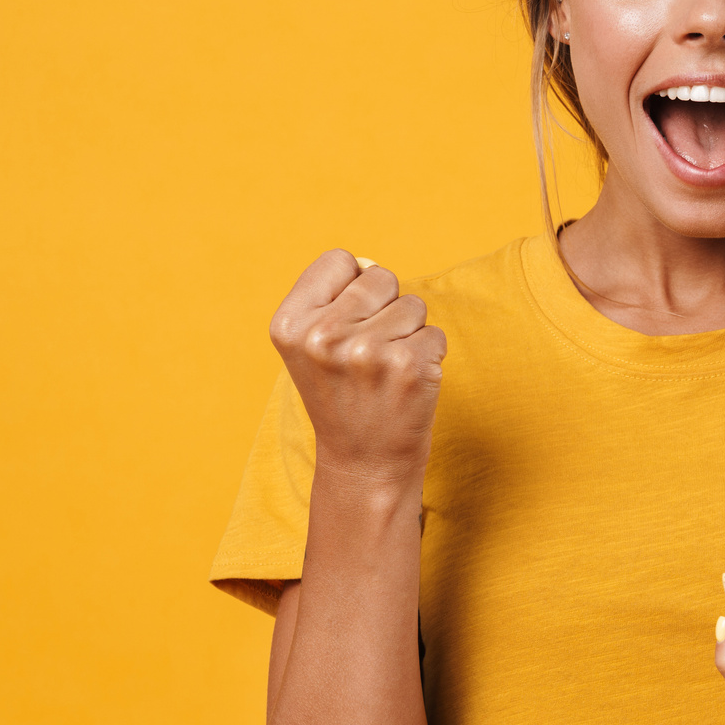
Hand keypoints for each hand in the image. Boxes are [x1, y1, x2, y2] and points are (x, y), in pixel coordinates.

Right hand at [268, 250, 445, 482]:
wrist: (363, 465)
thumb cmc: (342, 396)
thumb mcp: (310, 347)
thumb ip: (332, 299)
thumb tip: (368, 265)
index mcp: (289, 325)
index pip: (339, 260)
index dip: (350, 288)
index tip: (344, 326)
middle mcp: (323, 336)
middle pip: (380, 277)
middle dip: (384, 308)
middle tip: (368, 355)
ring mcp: (368, 352)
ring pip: (413, 304)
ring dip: (408, 333)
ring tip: (386, 371)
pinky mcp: (410, 368)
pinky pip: (435, 333)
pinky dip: (428, 356)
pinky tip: (406, 384)